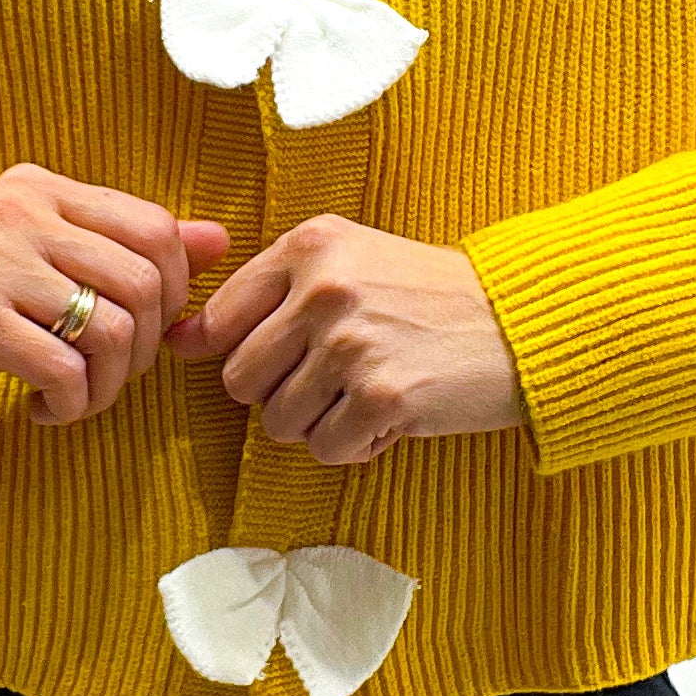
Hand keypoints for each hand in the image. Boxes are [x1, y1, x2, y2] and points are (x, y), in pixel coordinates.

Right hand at [0, 163, 229, 431]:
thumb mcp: (45, 266)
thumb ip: (127, 249)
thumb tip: (220, 240)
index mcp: (40, 187)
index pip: (155, 227)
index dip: (174, 292)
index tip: (146, 332)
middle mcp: (18, 209)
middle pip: (144, 281)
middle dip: (146, 348)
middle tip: (108, 375)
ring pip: (113, 329)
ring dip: (108, 386)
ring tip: (76, 397)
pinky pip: (65, 369)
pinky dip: (70, 406)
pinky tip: (40, 410)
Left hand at [163, 212, 524, 464]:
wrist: (518, 320)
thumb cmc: (426, 293)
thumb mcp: (347, 261)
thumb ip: (268, 290)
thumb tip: (177, 340)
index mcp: (309, 246)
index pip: (220, 319)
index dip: (233, 352)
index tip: (264, 362)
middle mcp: (324, 289)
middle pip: (240, 380)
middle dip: (277, 394)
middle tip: (329, 380)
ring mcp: (352, 343)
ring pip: (277, 422)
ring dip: (317, 422)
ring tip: (364, 391)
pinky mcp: (383, 396)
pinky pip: (325, 449)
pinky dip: (354, 445)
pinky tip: (388, 415)